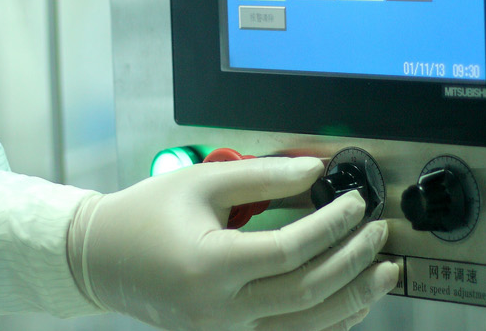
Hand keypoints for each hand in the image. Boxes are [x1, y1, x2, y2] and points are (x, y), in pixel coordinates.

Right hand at [68, 156, 399, 330]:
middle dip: (354, 261)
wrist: (101, 259)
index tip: (356, 202)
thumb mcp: (201, 181)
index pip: (291, 251)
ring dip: (353, 298)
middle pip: (307, 293)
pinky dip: (328, 320)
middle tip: (379, 231)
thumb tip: (318, 170)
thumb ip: (264, 176)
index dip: (333, 226)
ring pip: (306, 325)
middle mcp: (219, 309)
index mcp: (209, 266)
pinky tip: (353, 299)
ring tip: (385, 271)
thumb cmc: (145, 215)